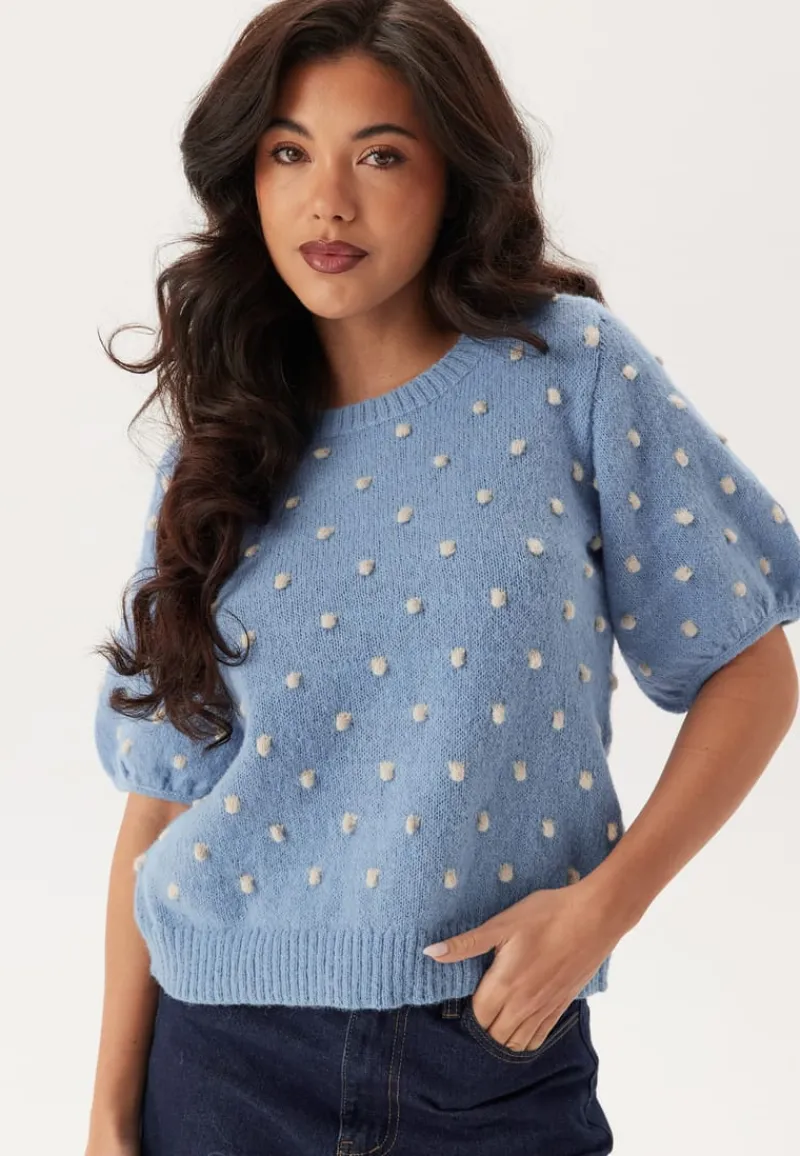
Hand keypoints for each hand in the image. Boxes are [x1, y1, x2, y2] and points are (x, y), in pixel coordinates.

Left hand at [422, 878, 625, 1050]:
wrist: (595, 917)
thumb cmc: (546, 914)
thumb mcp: (502, 924)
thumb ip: (466, 944)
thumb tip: (430, 953)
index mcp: (505, 984)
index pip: (476, 1017)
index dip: (465, 1011)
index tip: (462, 998)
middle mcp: (524, 1004)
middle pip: (494, 1034)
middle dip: (482, 1026)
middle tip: (477, 1006)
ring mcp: (545, 1008)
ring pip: (516, 1041)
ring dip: (502, 1036)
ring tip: (494, 1019)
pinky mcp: (562, 1006)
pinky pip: (539, 1038)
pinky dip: (525, 1039)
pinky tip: (519, 1026)